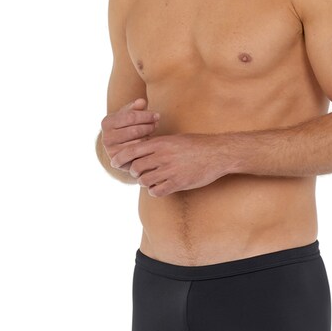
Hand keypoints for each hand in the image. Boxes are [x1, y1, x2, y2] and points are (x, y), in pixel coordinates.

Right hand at [100, 99, 159, 168]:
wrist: (120, 148)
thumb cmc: (127, 127)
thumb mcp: (130, 115)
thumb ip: (135, 107)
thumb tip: (142, 101)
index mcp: (107, 122)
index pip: (130, 116)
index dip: (146, 115)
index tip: (157, 115)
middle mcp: (106, 137)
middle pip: (135, 130)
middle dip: (149, 126)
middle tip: (158, 124)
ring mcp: (111, 151)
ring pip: (138, 142)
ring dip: (149, 137)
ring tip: (154, 132)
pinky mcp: (119, 162)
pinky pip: (138, 154)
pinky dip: (146, 148)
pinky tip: (151, 143)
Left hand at [117, 131, 232, 195]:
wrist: (217, 153)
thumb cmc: (196, 145)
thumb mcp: (173, 139)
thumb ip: (157, 145)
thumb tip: (140, 149)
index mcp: (160, 143)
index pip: (131, 151)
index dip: (120, 158)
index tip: (115, 164)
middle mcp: (162, 156)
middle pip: (135, 168)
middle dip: (135, 172)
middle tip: (140, 173)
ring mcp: (170, 170)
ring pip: (144, 181)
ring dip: (145, 182)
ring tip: (152, 180)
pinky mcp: (178, 183)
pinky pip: (157, 191)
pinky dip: (155, 191)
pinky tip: (160, 187)